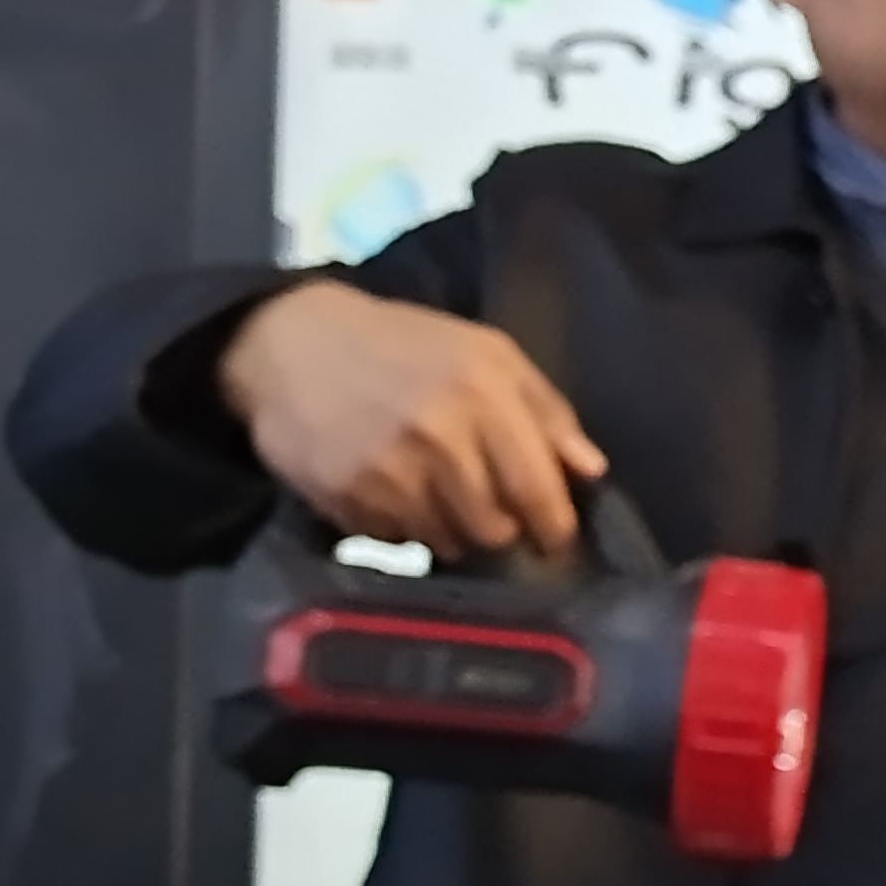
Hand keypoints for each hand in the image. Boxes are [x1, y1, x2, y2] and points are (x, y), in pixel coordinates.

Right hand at [218, 278, 606, 560]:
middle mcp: (440, 437)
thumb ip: (546, 411)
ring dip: (455, 532)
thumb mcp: (488, 354)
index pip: (538, 491)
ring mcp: (389, 472)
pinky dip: (407, 529)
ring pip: (449, 543)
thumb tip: (592, 472)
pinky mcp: (346, 499)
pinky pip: (398, 541)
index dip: (555, 528)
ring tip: (441, 498)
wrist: (294, 342)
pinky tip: (397, 494)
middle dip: (503, 530)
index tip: (557, 540)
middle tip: (493, 514)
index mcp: (484, 394)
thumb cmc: (406, 345)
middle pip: (496, 529)